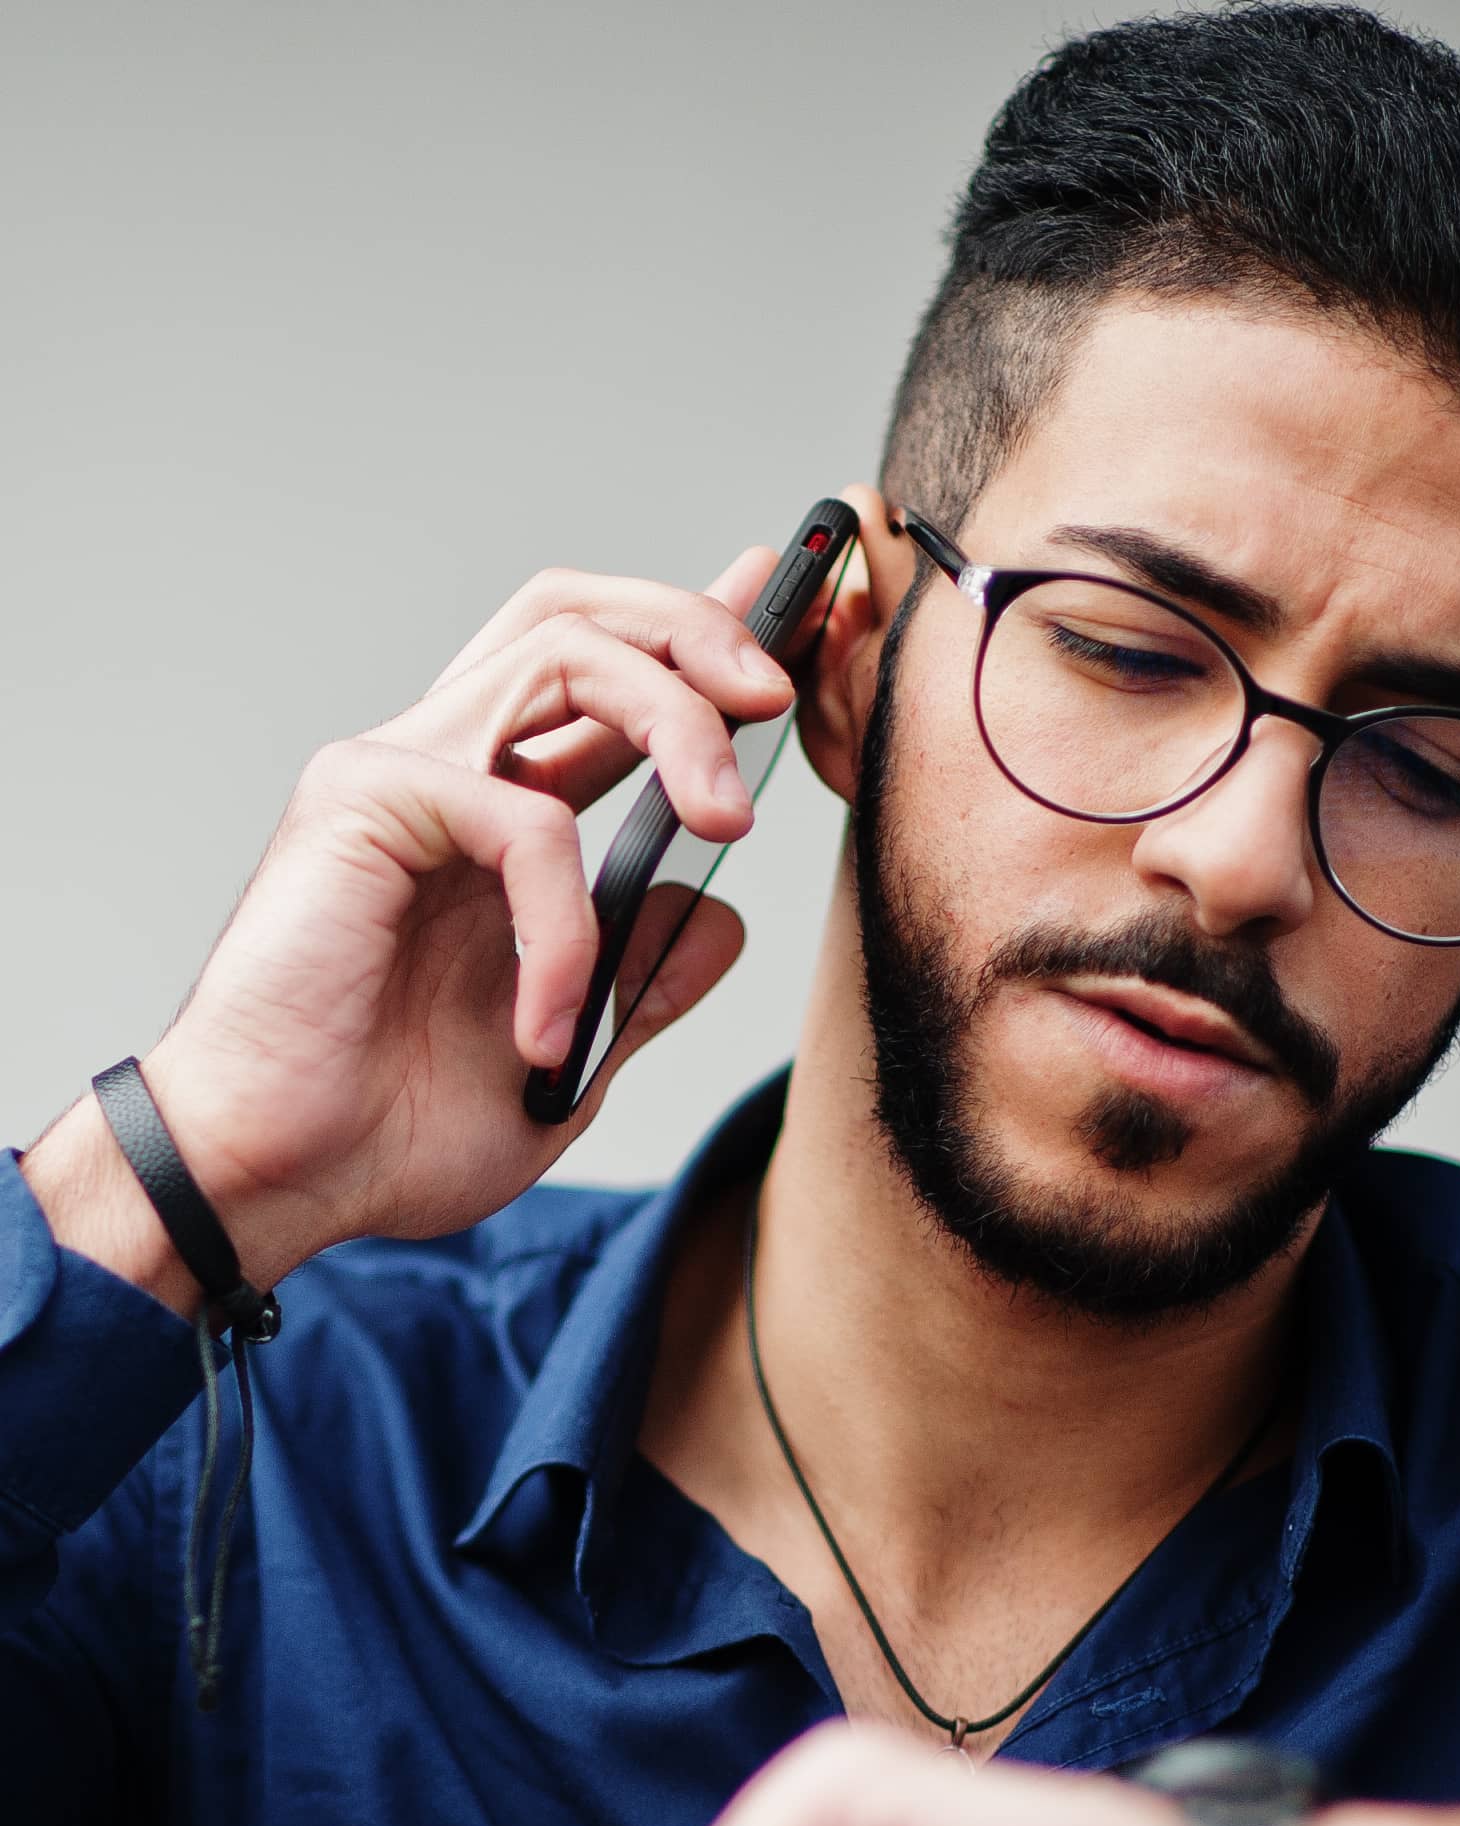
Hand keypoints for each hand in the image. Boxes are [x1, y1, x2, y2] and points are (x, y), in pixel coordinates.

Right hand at [25, 549, 796, 1299]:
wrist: (275, 1181)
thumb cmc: (384, 1128)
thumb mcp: (566, 1062)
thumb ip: (639, 983)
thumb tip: (721, 919)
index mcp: (491, 817)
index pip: (600, 682)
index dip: (694, 635)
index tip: (792, 618)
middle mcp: (444, 768)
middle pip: (580, 617)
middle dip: (698, 627)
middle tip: (780, 694)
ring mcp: (398, 772)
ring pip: (564, 656)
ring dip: (675, 722)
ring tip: (729, 818)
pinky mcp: (362, 800)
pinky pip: (523, 819)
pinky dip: (568, 926)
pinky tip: (549, 1026)